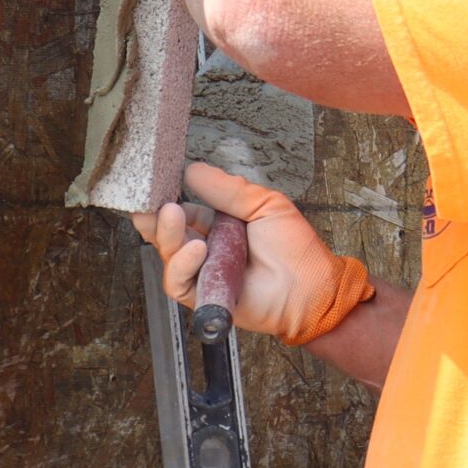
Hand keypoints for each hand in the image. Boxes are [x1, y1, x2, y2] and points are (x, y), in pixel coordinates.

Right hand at [134, 162, 346, 341]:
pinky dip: (182, 265)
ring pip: (169, 256)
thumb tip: (194, 170)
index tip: (156, 184)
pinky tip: (196, 249)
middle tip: (157, 202)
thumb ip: (229, 190)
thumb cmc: (296, 250)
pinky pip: (179, 283)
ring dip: (167, 235)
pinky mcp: (205, 296)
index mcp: (218, 226)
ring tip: (174, 216)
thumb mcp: (264, 205)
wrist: (311, 288)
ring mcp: (204, 273)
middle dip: (158, 216)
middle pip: (168, 233)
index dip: (167, 200)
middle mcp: (207, 249)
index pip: (183, 212)